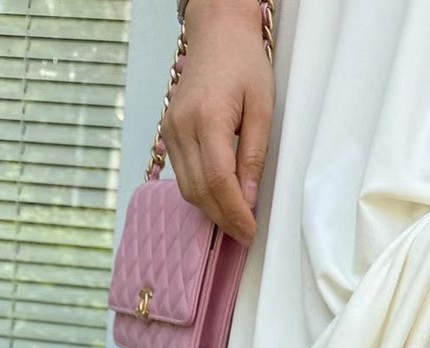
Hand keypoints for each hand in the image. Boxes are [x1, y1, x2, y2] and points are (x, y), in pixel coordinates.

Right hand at [160, 0, 274, 245]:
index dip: (234, 212)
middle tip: (244, 233)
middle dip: (223, 217)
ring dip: (211, 209)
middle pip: (199, 190)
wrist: (216, 33)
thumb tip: (249, 198)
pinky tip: (219, 197)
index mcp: (207, 118)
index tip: (249, 230)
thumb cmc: (244, 63)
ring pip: (187, 187)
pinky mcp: (167, 132)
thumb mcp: (262, 108)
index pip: (218, 181)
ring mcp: (170, 130)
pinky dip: (200, 191)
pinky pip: (181, 174)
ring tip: (234, 220)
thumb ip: (254, 155)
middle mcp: (181, 127)